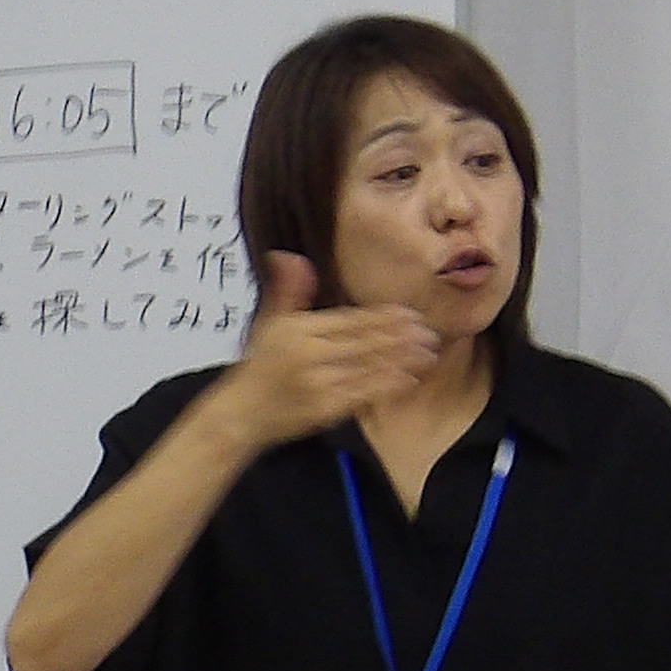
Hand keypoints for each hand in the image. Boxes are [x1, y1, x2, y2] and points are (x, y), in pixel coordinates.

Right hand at [209, 252, 444, 447]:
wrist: (241, 413)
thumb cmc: (259, 367)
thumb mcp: (268, 322)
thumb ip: (287, 291)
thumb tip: (289, 257)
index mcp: (300, 331)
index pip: (350, 321)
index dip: (383, 318)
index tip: (409, 314)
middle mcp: (310, 357)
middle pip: (365, 343)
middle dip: (400, 338)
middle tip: (429, 332)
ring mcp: (319, 384)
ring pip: (368, 368)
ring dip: (402, 360)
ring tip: (428, 352)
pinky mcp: (325, 409)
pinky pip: (363, 394)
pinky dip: (388, 386)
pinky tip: (408, 378)